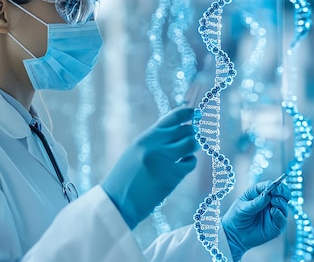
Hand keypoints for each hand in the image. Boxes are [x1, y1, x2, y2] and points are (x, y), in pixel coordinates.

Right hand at [101, 107, 198, 228]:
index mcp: (146, 137)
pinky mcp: (172, 176)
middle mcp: (155, 145)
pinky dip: (189, 163)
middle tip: (191, 138)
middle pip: (185, 130)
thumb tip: (178, 131)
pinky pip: (190, 163)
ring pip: (191, 145)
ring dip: (193, 147)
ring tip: (187, 153)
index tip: (195, 113)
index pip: (173, 117)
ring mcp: (165, 160)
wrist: (119, 201)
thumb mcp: (135, 151)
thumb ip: (154, 140)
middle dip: (192, 133)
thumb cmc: (126, 177)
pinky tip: (181, 167)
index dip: (188, 113)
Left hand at [222, 180, 290, 260]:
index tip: (274, 187)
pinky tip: (274, 211)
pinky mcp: (276, 226)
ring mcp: (273, 213)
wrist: (234, 234)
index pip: (271, 185)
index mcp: (260, 193)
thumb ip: (255, 202)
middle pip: (283, 194)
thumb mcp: (243, 207)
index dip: (275, 185)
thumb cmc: (236, 217)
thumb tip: (267, 195)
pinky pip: (282, 219)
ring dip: (281, 202)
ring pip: (284, 205)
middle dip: (283, 191)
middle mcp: (269, 202)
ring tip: (274, 202)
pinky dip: (280, 214)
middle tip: (278, 192)